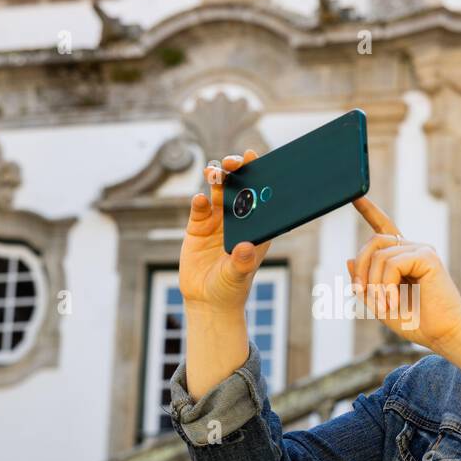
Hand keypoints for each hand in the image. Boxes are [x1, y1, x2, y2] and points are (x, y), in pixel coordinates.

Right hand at [179, 149, 272, 315]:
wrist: (206, 300)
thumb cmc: (230, 289)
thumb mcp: (237, 277)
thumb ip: (241, 263)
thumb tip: (245, 248)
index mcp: (256, 226)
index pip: (262, 197)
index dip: (261, 176)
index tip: (258, 161)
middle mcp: (239, 219)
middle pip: (240, 188)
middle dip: (238, 172)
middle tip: (234, 162)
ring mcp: (218, 220)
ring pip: (219, 192)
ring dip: (217, 179)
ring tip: (215, 172)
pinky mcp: (198, 226)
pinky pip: (199, 207)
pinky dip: (200, 201)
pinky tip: (200, 200)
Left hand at [346, 196, 460, 354]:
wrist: (443, 334)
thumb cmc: (416, 322)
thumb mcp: (379, 304)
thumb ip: (364, 284)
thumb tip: (348, 259)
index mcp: (402, 258)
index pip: (384, 228)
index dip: (369, 211)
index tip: (356, 197)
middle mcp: (412, 249)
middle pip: (373, 242)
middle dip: (360, 269)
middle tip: (361, 294)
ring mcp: (421, 250)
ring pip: (379, 255)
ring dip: (372, 283)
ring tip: (383, 306)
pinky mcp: (427, 256)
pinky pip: (392, 263)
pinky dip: (385, 285)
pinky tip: (392, 300)